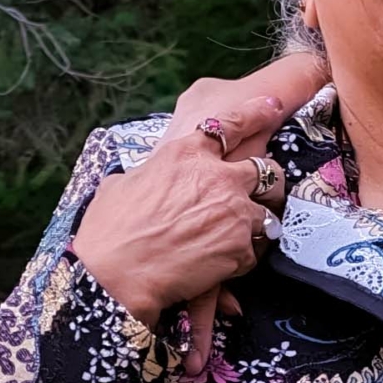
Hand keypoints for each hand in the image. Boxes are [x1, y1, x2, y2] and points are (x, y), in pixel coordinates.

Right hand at [75, 56, 325, 375]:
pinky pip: (256, 250)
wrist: (115, 276)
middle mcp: (218, 178)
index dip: (256, 112)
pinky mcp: (240, 248)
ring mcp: (234, 212)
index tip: (273, 106)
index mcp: (186, 154)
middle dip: (269, 180)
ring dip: (260, 223)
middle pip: (267, 169)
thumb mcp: (120, 186)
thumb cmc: (108, 232)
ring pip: (270, 212)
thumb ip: (146, 175)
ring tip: (245, 235)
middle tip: (264, 192)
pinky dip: (244, 257)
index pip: (231, 123)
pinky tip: (228, 264)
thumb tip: (144, 179)